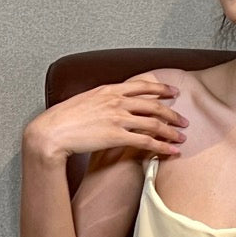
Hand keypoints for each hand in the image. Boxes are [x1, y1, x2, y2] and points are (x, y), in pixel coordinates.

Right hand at [24, 71, 187, 161]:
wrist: (51, 131)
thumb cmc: (63, 118)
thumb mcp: (84, 100)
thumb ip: (101, 100)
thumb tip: (109, 103)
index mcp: (109, 89)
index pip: (142, 86)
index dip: (162, 89)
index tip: (174, 92)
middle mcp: (116, 101)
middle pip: (154, 105)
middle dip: (172, 114)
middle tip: (184, 121)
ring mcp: (118, 118)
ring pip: (154, 123)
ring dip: (172, 131)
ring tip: (182, 137)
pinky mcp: (117, 136)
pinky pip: (147, 141)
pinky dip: (163, 146)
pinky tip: (172, 150)